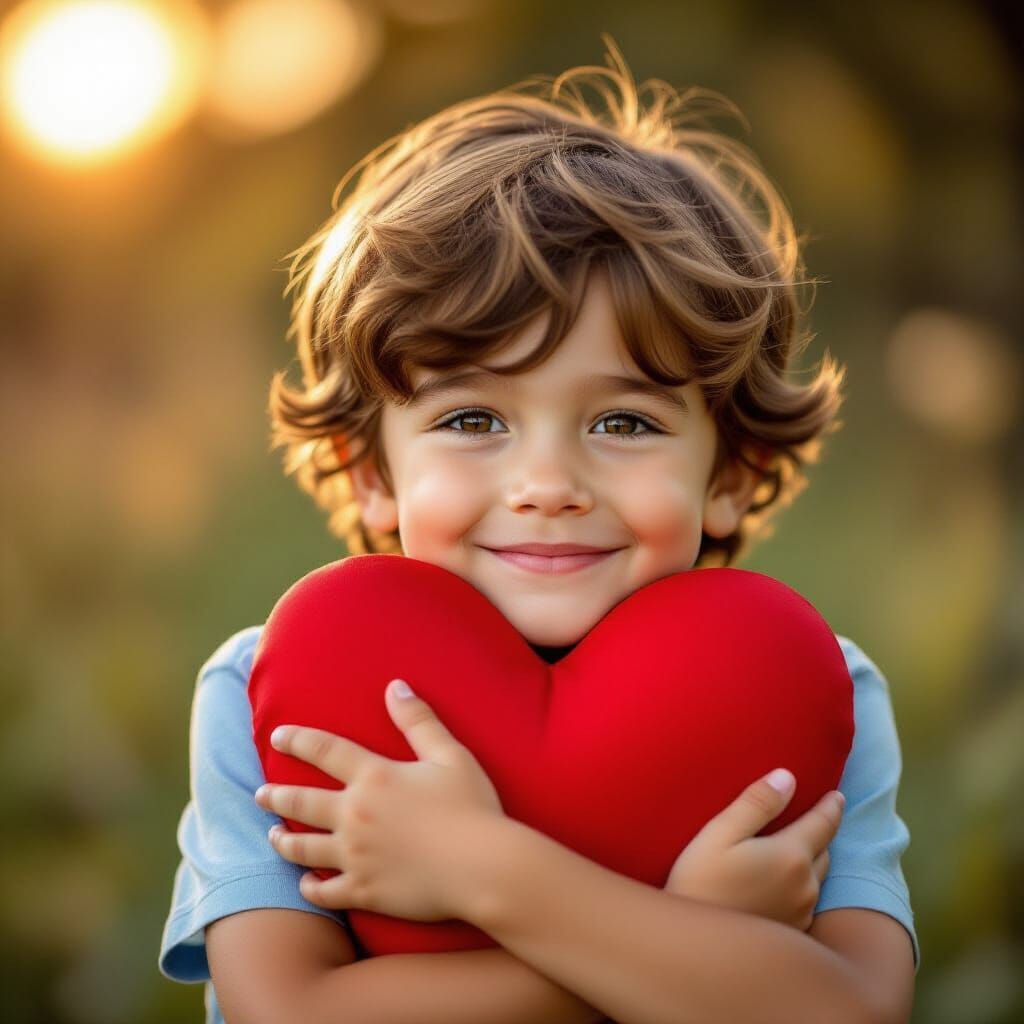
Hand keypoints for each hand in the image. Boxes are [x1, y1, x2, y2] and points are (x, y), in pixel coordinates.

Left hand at [254, 678, 506, 922]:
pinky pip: (324, 891)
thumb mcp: (450, 755)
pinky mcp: (364, 891)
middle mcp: (355, 815)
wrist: (483, 867)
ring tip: (272, 835)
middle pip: (301, 802)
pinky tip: (305, 883)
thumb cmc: (472, 807)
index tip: (278, 736)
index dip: (298, 740)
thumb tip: (395, 686)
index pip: (325, 751)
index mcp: (375, 778)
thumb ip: (418, 721)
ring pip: (303, 848)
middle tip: (260, 794)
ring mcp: (355, 856)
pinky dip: (310, 886)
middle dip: (275, 796)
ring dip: (283, 841)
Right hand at [663, 768, 843, 930]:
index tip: (837, 794)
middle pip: (824, 851)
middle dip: (822, 832)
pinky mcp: (791, 932)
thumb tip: (787, 777)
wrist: (693, 946)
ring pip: (816, 877)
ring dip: (812, 859)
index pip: (823, 823)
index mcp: (790, 855)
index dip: (831, 806)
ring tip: (799, 848)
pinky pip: (805, 900)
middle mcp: (805, 885)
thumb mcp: (720, 833)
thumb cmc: (699, 881)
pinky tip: (783, 883)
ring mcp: (801, 912)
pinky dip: (800, 884)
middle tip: (817, 817)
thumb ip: (757, 803)